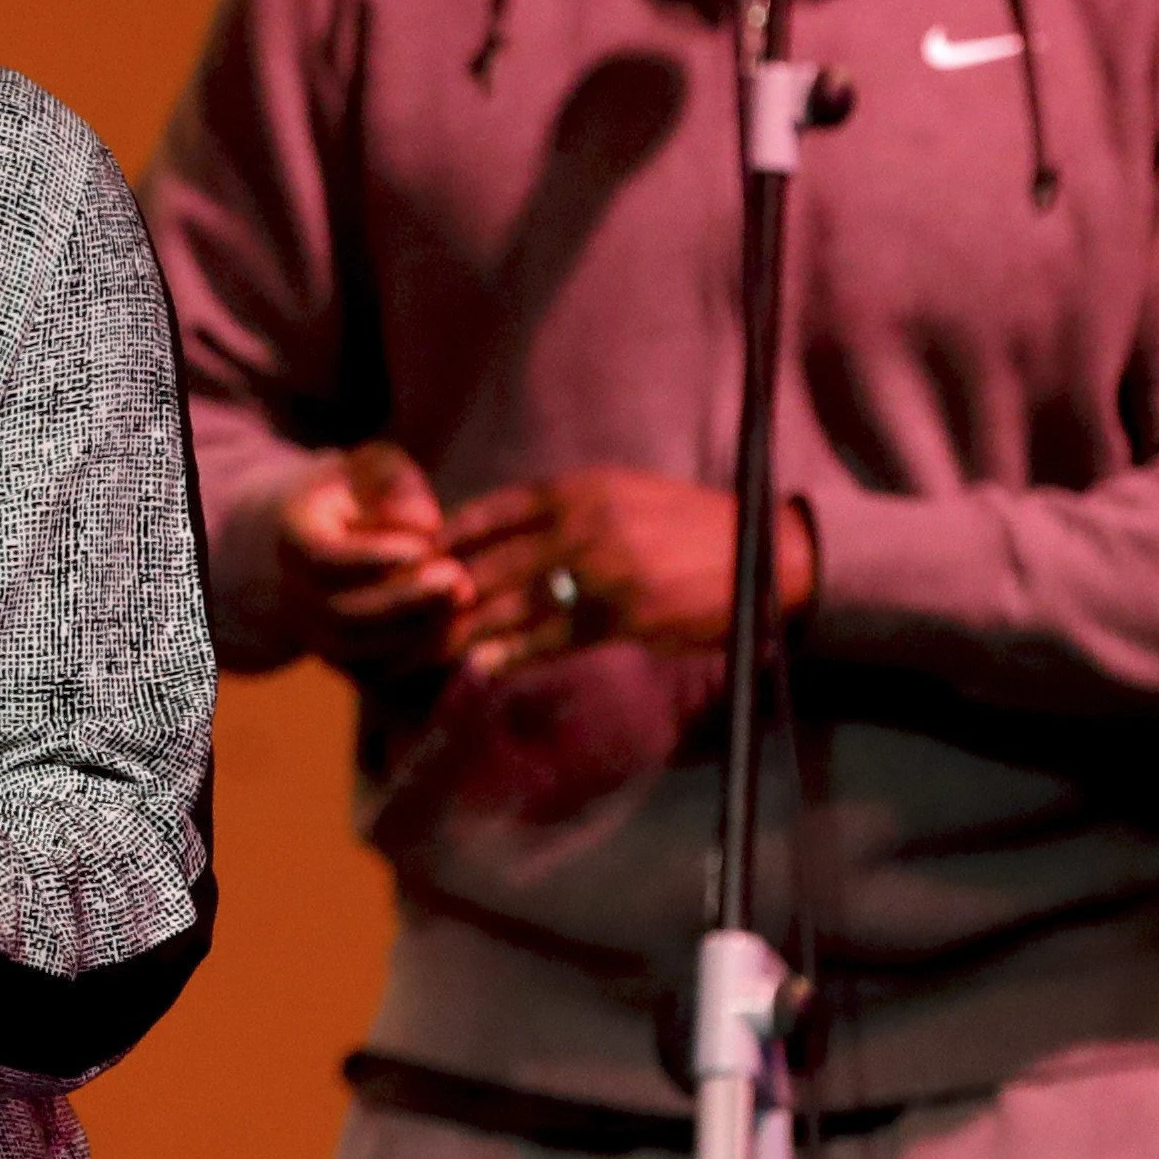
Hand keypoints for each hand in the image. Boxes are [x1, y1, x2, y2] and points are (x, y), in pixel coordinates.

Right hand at [269, 441, 464, 670]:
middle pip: (338, 611)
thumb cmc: (365, 491)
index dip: (372, 558)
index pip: (322, 558)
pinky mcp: (339, 657)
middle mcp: (290, 590)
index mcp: (292, 536)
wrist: (335, 534)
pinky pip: (368, 673)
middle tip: (457, 578)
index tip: (423, 546)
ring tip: (460, 601)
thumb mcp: (378, 468)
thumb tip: (423, 527)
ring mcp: (310, 630)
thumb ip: (398, 484)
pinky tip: (453, 628)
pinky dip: (410, 657)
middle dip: (402, 599)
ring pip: (353, 649)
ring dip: (411, 631)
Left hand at [438, 468, 818, 682]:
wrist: (764, 554)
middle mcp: (580, 524)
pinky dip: (509, 656)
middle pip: (486, 564)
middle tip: (394, 620)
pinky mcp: (619, 617)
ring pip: (508, 606)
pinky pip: (548, 639)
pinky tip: (478, 669)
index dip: (442, 543)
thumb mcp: (621, 496)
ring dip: (461, 633)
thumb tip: (501, 538)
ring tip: (419, 653)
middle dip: (436, 595)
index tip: (406, 566)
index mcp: (577, 489)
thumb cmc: (688, 528)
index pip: (487, 513)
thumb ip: (563, 512)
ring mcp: (597, 571)